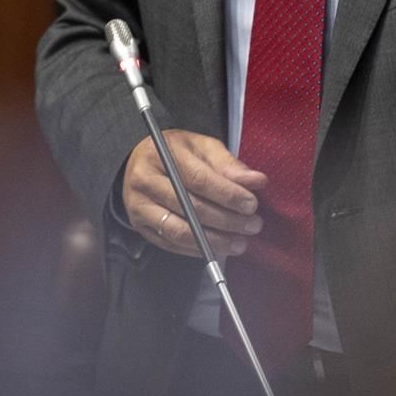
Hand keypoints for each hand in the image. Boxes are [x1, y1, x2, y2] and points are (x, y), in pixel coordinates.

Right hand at [122, 130, 265, 258]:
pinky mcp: (140, 227)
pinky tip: (219, 246)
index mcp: (160, 154)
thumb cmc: (176, 154)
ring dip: (214, 241)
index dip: (227, 194)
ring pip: (180, 231)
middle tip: (252, 225)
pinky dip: (198, 249)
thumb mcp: (201, 146)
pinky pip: (172, 244)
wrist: (139, 164)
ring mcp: (139, 206)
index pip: (198, 179)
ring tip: (239, 242)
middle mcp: (145, 181)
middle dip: (227, 220)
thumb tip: (256, 180)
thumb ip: (228, 164)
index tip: (251, 204)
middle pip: (190, 207)